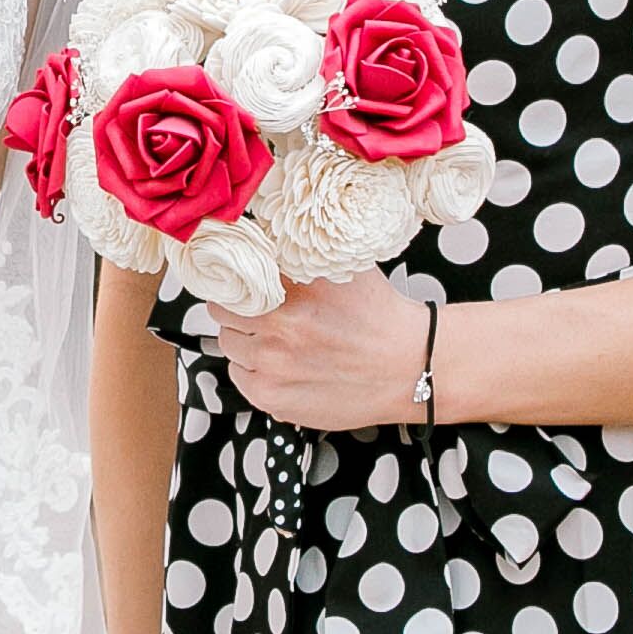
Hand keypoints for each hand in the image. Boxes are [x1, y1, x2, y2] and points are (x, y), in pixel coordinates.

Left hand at [211, 270, 433, 432]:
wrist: (409, 366)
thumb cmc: (378, 317)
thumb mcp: (343, 267)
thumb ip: (299, 252)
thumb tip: (260, 236)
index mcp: (294, 286)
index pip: (233, 274)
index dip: (237, 277)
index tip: (242, 281)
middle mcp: (280, 325)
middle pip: (223, 309)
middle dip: (239, 307)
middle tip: (262, 312)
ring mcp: (273, 364)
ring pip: (228, 343)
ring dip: (245, 339)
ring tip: (278, 340)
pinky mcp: (272, 397)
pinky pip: (239, 376)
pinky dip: (253, 370)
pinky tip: (282, 365)